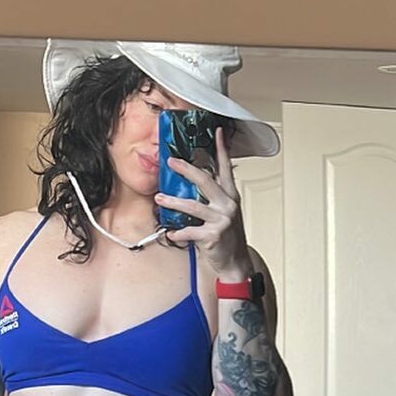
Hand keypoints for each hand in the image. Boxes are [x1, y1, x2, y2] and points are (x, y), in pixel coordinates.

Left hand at [155, 129, 251, 277]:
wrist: (235, 263)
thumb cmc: (228, 238)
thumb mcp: (224, 213)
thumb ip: (213, 198)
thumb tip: (194, 184)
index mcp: (230, 196)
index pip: (226, 168)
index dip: (221, 150)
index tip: (216, 133)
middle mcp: (227, 205)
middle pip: (205, 181)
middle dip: (187, 169)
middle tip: (171, 162)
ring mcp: (221, 220)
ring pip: (193, 206)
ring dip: (173, 202)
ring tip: (160, 199)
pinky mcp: (213, 236)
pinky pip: (190, 232)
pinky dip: (178, 233)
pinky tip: (170, 233)